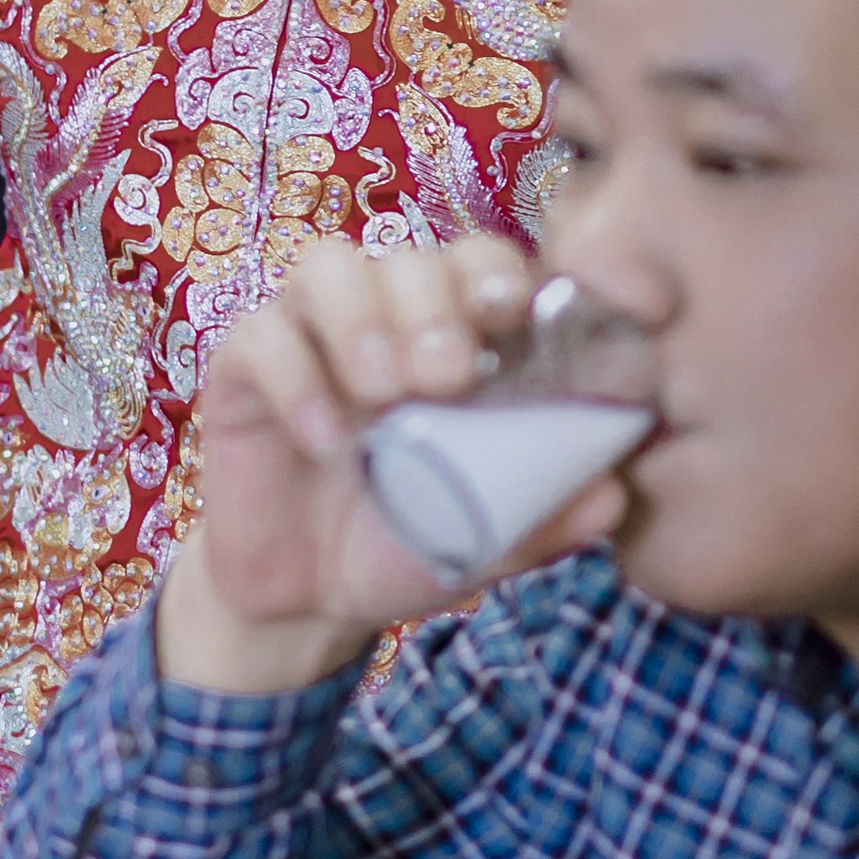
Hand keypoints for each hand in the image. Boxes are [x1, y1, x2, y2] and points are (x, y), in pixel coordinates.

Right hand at [156, 236, 629, 695]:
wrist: (310, 601)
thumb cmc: (407, 543)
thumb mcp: (483, 539)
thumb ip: (545, 515)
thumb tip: (615, 495)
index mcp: (453, 338)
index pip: (478, 264)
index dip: (494, 274)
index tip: (509, 317)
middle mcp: (383, 319)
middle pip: (408, 256)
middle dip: (433, 305)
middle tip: (448, 377)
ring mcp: (310, 337)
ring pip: (330, 267)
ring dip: (364, 320)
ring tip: (384, 393)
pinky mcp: (243, 369)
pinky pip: (263, 337)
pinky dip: (296, 380)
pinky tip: (322, 442)